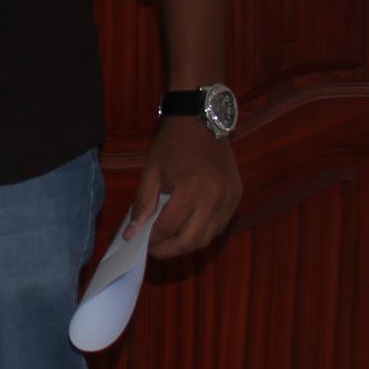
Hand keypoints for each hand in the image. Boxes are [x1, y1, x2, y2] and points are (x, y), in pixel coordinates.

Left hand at [136, 116, 239, 256]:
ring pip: (208, 237)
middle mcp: (215, 197)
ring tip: (169, 239)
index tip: (141, 241)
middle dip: (170, 250)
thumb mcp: (151, 170)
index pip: (169, 226)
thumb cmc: (172, 143)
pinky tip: (188, 226)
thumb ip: (142, 204)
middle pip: (192, 240)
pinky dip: (203, 232)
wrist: (201, 119)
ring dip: (187, 243)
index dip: (153, 238)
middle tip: (155, 249)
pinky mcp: (237, 196)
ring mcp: (230, 198)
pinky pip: (220, 226)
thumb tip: (131, 234)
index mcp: (190, 188)